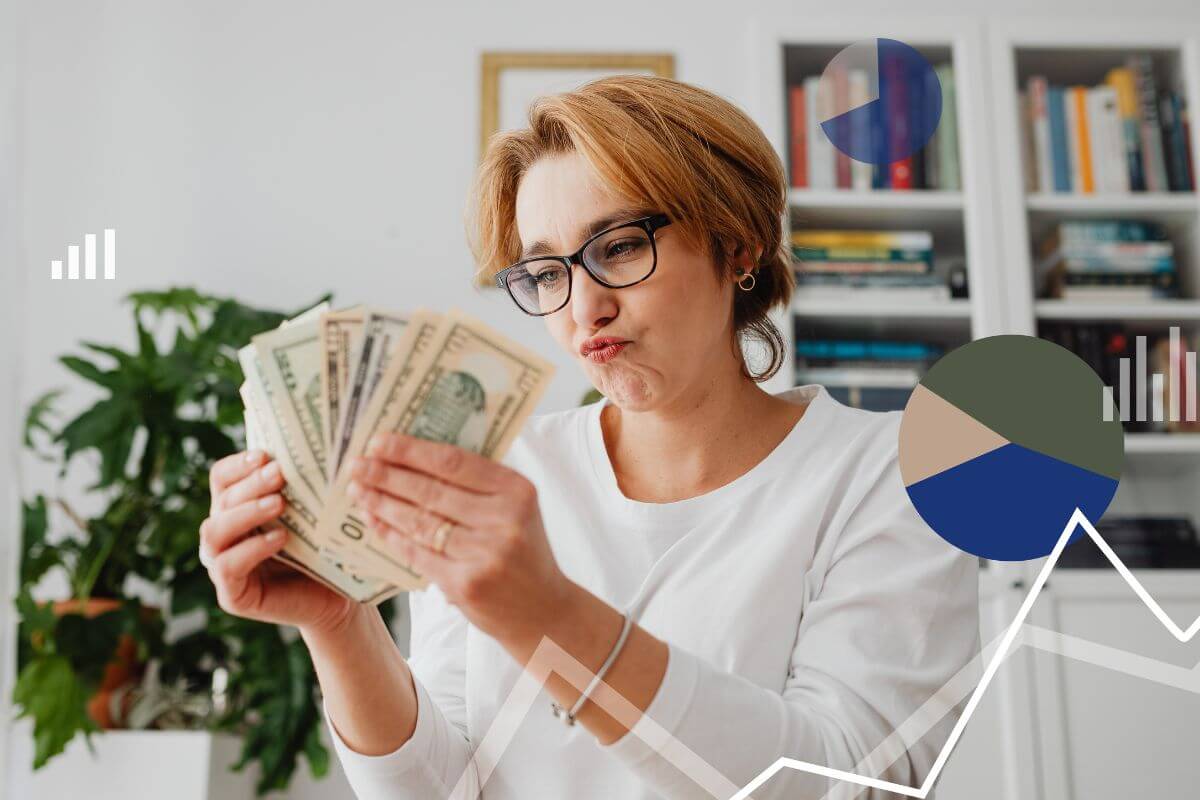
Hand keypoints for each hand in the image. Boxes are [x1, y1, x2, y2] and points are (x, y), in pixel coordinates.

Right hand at [201, 451, 358, 635]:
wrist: (339, 599)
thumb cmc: (325, 550)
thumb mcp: (313, 514)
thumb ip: (302, 487)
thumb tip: (311, 446)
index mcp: (236, 509)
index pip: (222, 478)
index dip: (238, 464)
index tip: (265, 454)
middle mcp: (223, 535)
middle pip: (222, 499)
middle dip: (250, 484)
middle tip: (280, 474)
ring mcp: (222, 566)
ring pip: (215, 531)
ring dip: (246, 512)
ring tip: (279, 504)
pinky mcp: (232, 595)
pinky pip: (228, 567)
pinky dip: (251, 549)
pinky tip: (279, 539)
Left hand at [345, 433, 575, 650]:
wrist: (544, 612)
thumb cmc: (522, 552)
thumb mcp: (516, 511)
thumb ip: (478, 486)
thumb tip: (415, 455)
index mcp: (517, 491)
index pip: (454, 462)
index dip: (410, 450)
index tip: (378, 441)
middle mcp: (504, 520)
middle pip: (431, 490)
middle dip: (386, 475)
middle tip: (355, 464)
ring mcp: (485, 554)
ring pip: (419, 522)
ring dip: (382, 503)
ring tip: (357, 490)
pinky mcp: (465, 584)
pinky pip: (416, 553)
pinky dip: (390, 535)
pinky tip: (373, 521)